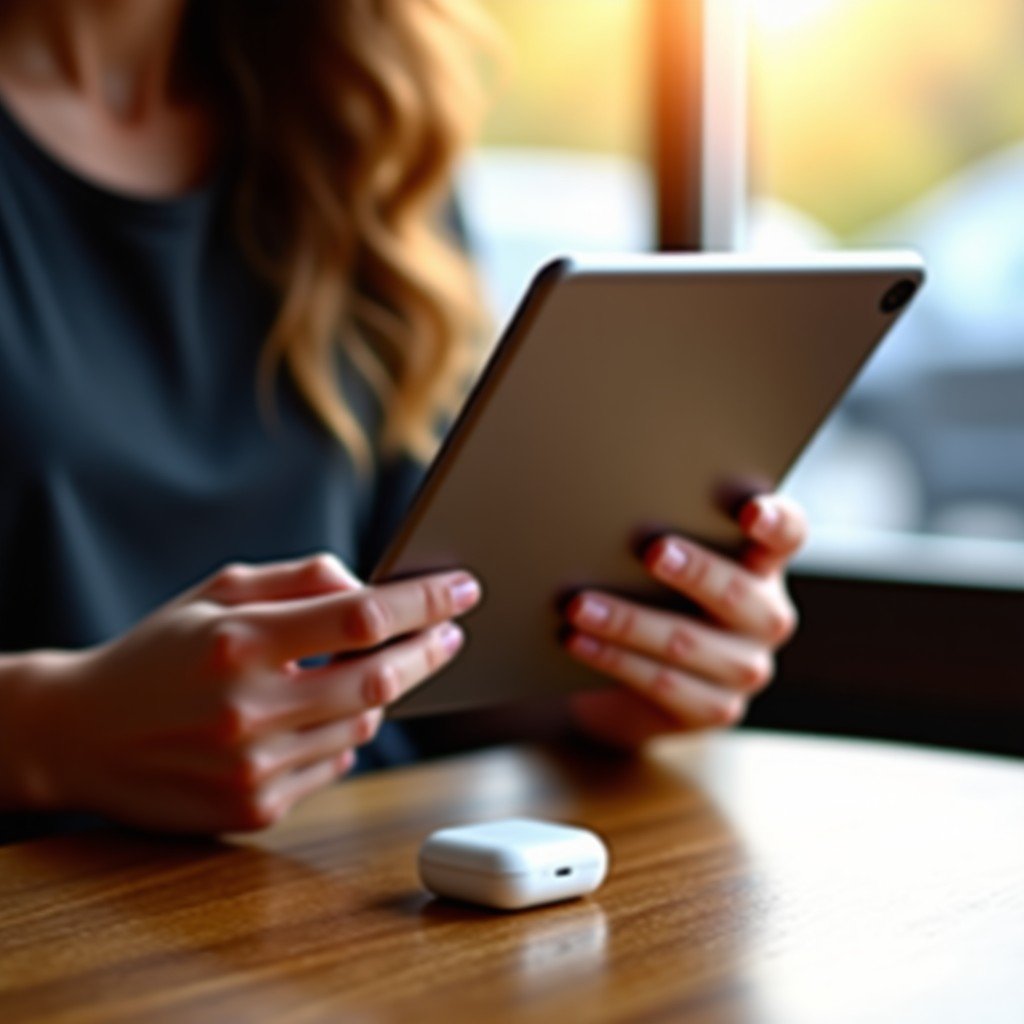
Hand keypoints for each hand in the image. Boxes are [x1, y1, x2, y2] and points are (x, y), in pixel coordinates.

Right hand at [20, 554, 480, 831]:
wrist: (83, 735)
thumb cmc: (159, 652)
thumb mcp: (218, 592)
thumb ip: (301, 579)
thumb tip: (373, 590)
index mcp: (237, 643)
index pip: (360, 618)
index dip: (423, 600)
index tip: (462, 589)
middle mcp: (247, 711)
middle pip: (379, 680)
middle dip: (428, 650)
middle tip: (451, 630)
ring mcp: (253, 769)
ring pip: (363, 727)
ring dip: (381, 693)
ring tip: (366, 668)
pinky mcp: (255, 809)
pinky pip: (335, 764)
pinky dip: (344, 734)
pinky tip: (318, 714)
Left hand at [563, 495, 806, 749]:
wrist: (633, 685)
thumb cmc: (649, 596)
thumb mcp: (663, 563)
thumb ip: (661, 536)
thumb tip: (609, 507)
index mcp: (762, 564)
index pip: (787, 534)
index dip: (775, 521)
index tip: (750, 510)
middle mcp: (766, 615)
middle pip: (737, 590)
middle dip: (694, 571)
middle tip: (651, 550)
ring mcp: (746, 668)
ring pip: (686, 641)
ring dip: (628, 621)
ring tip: (579, 605)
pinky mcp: (715, 709)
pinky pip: (662, 683)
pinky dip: (614, 660)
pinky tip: (577, 641)